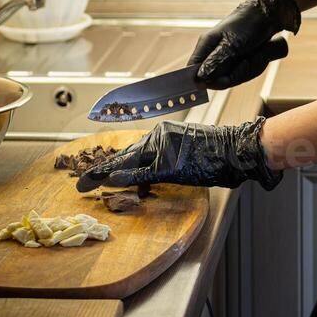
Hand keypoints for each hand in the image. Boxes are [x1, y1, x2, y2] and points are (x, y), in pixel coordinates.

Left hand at [75, 116, 281, 192]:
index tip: (92, 171)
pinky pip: (142, 172)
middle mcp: (160, 136)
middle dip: (100, 168)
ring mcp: (165, 148)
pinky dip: (124, 178)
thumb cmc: (216, 153)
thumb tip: (141, 179)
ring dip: (105, 174)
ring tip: (86, 183)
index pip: (131, 150)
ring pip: (129, 162)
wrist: (237, 149)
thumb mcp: (184, 156)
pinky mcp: (171, 163)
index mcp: (162, 133)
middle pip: (124, 154)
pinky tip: (108, 182)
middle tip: (79, 180)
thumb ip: (162, 164)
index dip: (110, 162)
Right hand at [187, 0, 300, 88]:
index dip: (206, 80)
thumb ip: (215, 61)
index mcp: (206, 45)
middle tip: (247, 61)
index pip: (193, 70)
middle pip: (216, 79)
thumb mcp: (232, 43)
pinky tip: (260, 55)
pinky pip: (244, 73)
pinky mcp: (238, 60)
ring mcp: (226, 58)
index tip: (225, 79)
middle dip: (236, 74)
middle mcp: (213, 53)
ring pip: (233, 78)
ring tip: (257, 54)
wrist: (268, 15)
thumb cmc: (248, 23)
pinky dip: (255, 66)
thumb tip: (199, 78)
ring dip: (249, 68)